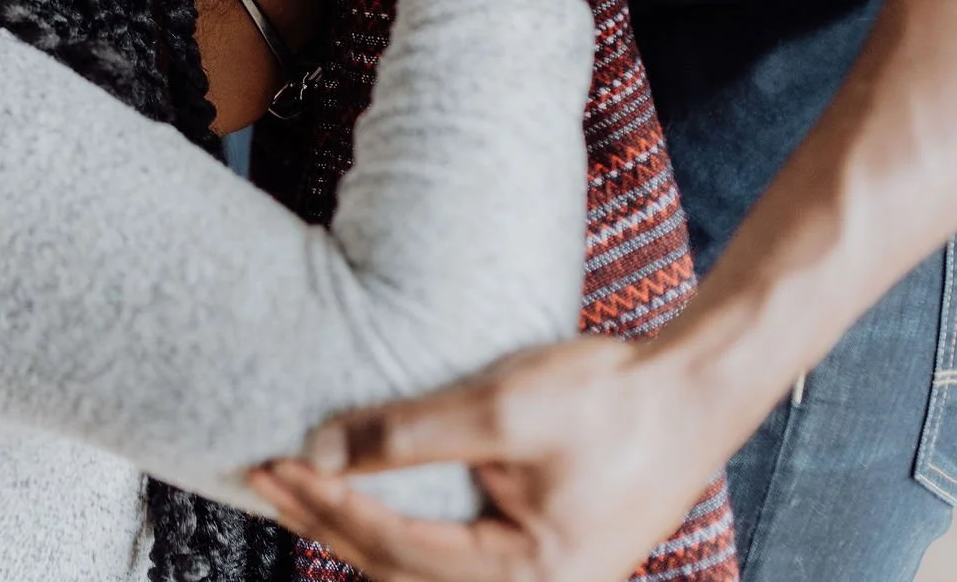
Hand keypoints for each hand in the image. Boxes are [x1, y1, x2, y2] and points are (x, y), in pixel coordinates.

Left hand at [246, 337, 748, 581]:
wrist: (694, 394)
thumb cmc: (614, 399)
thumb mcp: (503, 407)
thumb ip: (410, 432)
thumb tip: (322, 452)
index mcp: (526, 574)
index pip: (392, 546)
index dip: (325, 504)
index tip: (271, 465)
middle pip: (396, 568)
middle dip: (324, 520)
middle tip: (262, 476)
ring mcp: (537, 578)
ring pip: (417, 569)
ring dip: (353, 530)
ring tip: (297, 491)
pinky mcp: (538, 556)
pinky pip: (446, 556)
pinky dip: (395, 530)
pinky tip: (363, 500)